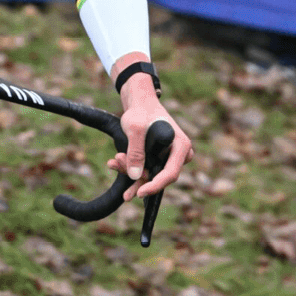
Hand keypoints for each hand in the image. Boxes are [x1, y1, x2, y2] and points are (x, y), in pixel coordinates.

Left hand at [104, 70, 192, 200]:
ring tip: (114, 161)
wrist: (139, 103)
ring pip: (148, 174)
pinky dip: (129, 167)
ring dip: (129, 170)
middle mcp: (178, 154)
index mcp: (181, 146)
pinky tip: (114, 163)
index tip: (140, 193)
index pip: (170, 173)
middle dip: (136, 173)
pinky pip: (144, 169)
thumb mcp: (135, 128)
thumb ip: (136, 151)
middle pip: (158, 175)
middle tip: (116, 161)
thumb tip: (135, 175)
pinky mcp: (158, 158)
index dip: (155, 185)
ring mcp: (168, 157)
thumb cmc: (141, 111)